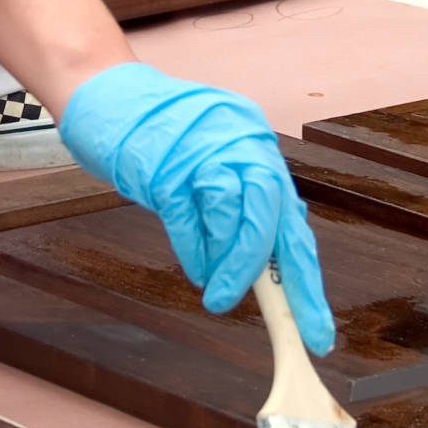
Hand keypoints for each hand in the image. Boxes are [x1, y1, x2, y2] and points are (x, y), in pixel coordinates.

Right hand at [58, 63, 335, 355]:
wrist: (109, 96)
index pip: (292, 224)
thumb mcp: (213, 170)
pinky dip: (194, 250)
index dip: (307, 281)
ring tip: (219, 295)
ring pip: (233, 215)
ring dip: (229, 265)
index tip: (318, 331)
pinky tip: (196, 270)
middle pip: (270, 216)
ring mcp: (201, 150)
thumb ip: (240, 210)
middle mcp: (240, 144)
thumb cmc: (161, 140)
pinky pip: (187, 216)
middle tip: (277, 321)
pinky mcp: (164, 163)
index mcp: (258, 149)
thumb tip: (260, 269)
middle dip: (274, 278)